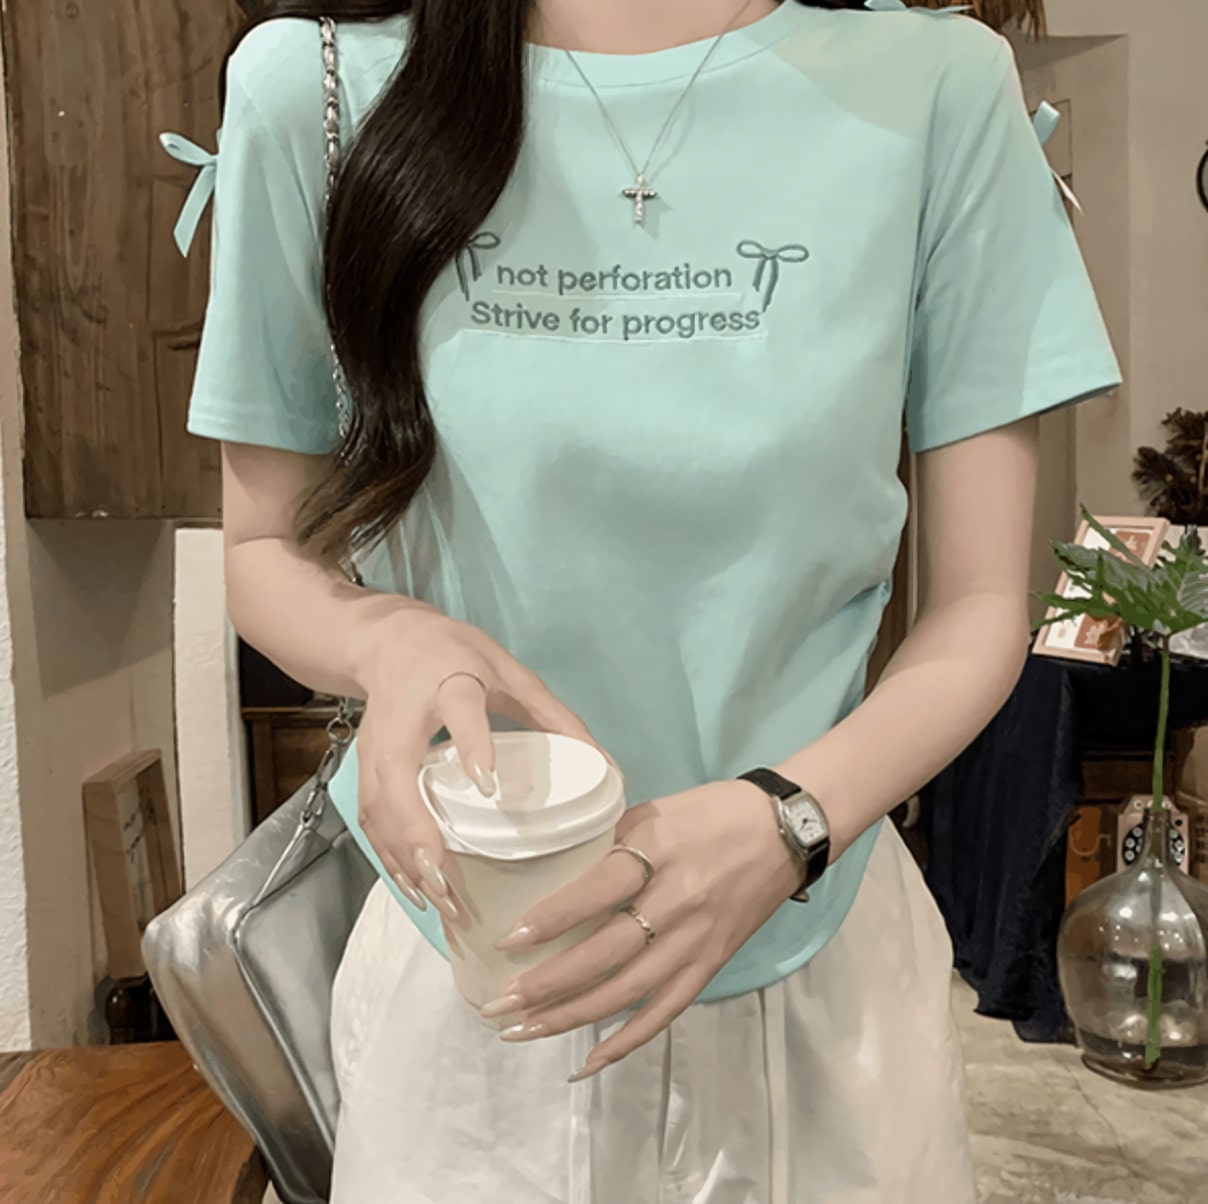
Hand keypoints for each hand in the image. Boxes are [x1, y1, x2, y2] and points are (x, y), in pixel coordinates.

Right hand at [352, 605, 594, 919]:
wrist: (387, 639)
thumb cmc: (456, 653)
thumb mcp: (511, 672)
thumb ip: (554, 715)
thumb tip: (605, 765)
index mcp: (448, 680)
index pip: (459, 709)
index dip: (472, 746)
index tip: (488, 786)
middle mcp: (403, 716)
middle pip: (398, 775)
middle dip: (418, 831)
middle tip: (447, 879)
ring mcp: (374, 745)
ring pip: (377, 806)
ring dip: (403, 856)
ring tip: (437, 900)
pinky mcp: (363, 767)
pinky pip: (370, 819)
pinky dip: (389, 857)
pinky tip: (416, 888)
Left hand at [478, 779, 803, 1078]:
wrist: (787, 831)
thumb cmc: (715, 811)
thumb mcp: (656, 809)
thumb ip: (610, 839)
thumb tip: (557, 868)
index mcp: (659, 850)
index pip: (597, 891)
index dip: (551, 919)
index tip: (507, 942)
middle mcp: (677, 900)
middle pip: (605, 953)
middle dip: (546, 985)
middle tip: (497, 1004)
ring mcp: (696, 939)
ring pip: (627, 991)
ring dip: (571, 1017)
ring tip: (522, 1032)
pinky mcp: (712, 964)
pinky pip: (665, 1011)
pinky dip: (626, 1040)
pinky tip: (587, 1062)